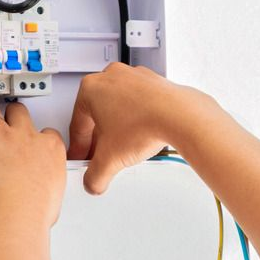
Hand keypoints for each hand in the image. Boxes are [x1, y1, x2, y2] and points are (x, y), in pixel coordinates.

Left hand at [0, 102, 65, 224]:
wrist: (17, 210)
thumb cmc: (36, 207)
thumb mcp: (54, 189)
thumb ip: (46, 178)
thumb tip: (40, 185)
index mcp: (50, 146)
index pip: (46, 132)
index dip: (35, 138)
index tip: (29, 147)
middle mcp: (27, 135)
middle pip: (19, 112)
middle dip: (12, 118)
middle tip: (5, 133)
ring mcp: (3, 136)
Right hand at [67, 63, 199, 193]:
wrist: (181, 117)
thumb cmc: (145, 125)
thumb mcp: (109, 160)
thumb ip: (94, 176)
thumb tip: (93, 182)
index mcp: (90, 88)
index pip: (77, 125)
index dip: (78, 148)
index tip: (82, 156)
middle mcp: (111, 77)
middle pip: (97, 115)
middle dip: (98, 139)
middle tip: (101, 155)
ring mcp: (134, 77)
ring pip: (118, 108)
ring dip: (117, 129)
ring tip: (123, 148)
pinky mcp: (154, 82)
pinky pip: (138, 103)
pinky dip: (136, 120)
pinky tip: (140, 136)